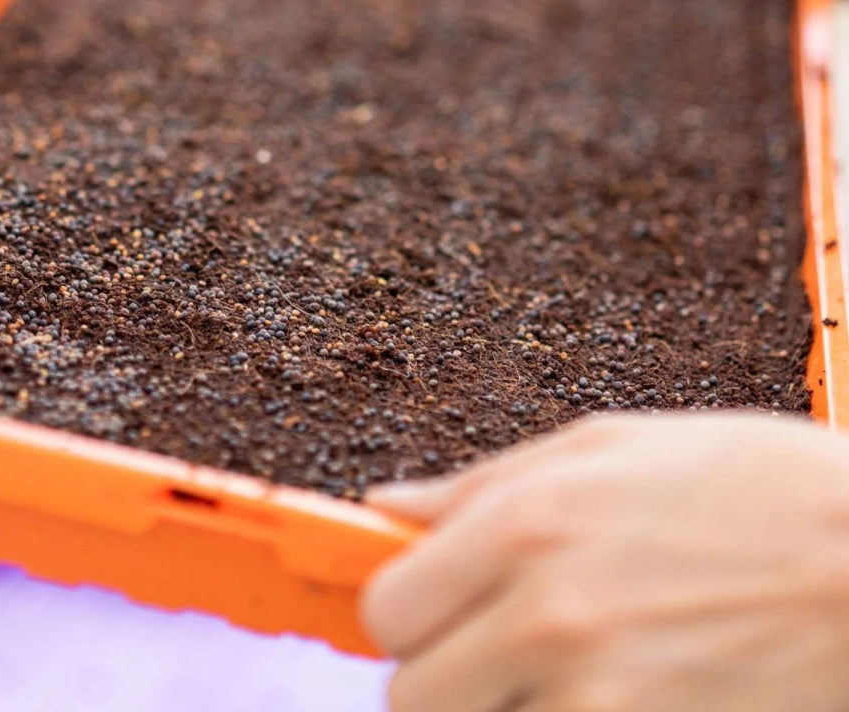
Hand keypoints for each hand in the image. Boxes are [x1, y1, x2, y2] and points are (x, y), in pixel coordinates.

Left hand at [360, 413, 848, 711]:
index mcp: (525, 526)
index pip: (388, 611)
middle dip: (442, 680)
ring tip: (560, 673)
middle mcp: (549, 618)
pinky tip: (614, 696)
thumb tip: (385, 505)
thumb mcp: (602, 447)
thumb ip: (478, 487)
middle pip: (413, 701)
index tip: (435, 611)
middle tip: (494, 653)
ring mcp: (603, 702)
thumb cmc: (748, 485)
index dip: (406, 615)